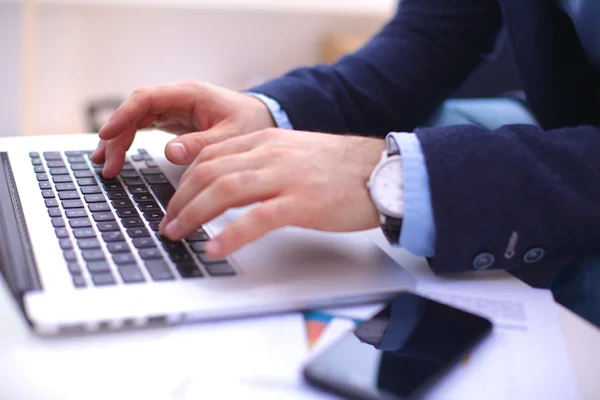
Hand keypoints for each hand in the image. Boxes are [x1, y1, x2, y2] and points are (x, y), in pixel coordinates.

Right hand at [90, 79, 275, 177]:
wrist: (265, 118)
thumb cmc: (251, 123)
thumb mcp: (232, 136)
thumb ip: (203, 144)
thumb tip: (171, 152)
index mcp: (189, 93)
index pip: (146, 98)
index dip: (123, 115)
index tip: (107, 134)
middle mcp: (177, 97)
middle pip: (136, 111)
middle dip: (117, 136)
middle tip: (107, 165)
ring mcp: (174, 108)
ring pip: (137, 119)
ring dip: (119, 140)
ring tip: (106, 165)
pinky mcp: (174, 120)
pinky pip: (145, 127)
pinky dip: (130, 141)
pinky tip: (119, 156)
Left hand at [160, 128, 385, 257]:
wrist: (381, 169)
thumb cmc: (340, 167)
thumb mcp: (293, 154)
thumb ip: (261, 163)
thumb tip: (230, 184)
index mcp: (265, 142)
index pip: (210, 157)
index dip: (184, 182)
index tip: (173, 202)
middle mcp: (270, 154)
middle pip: (209, 172)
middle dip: (180, 201)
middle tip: (167, 224)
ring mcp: (285, 177)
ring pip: (225, 191)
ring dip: (193, 215)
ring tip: (177, 235)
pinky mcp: (302, 203)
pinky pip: (257, 219)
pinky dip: (230, 235)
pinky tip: (214, 248)